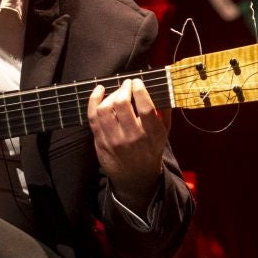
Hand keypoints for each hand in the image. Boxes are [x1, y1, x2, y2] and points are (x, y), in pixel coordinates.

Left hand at [87, 77, 169, 208]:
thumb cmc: (151, 149)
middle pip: (122, 105)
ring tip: (116, 91)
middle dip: (124, 88)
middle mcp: (132, 137)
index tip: (137, 82)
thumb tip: (161, 87)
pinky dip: (93, 100)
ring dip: (110, 95)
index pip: (144, 107)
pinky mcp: (100, 141)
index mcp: (151, 133)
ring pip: (105, 109)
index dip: (139, 90)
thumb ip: (164, 111)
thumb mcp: (164, 132)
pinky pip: (93, 117)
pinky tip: (99, 91)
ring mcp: (114, 140)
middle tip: (127, 84)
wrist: (136, 175)